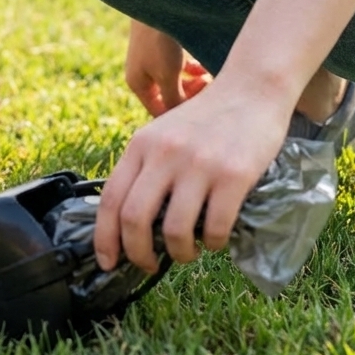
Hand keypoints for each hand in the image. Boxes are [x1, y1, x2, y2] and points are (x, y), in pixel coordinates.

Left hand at [94, 67, 289, 271]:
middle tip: (148, 265)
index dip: (104, 237)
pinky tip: (215, 238)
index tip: (106, 262)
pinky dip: (213, 243)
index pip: (110, 199)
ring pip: (174, 230)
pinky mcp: (233, 175)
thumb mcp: (162, 134)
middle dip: (137, 254)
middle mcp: (164, 154)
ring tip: (186, 253)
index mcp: (141, 145)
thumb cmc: (205, 118)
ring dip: (179, 254)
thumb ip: (145, 168)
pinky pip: (215, 227)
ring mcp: (198, 165)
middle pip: (134, 218)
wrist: (249, 89)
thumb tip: (129, 221)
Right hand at [125, 21, 209, 116]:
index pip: (161, 114)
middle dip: (191, 96)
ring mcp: (154, 62)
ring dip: (195, 83)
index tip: (204, 108)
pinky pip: (182, 68)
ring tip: (209, 76)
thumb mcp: (168, 76)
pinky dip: (194, 69)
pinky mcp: (165, 48)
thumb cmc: (159, 40)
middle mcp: (144, 75)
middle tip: (209, 88)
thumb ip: (174, 101)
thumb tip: (181, 121)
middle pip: (171, 99)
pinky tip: (204, 64)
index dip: (182, 116)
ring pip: (179, 83)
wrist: (157, 1)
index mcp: (138, 85)